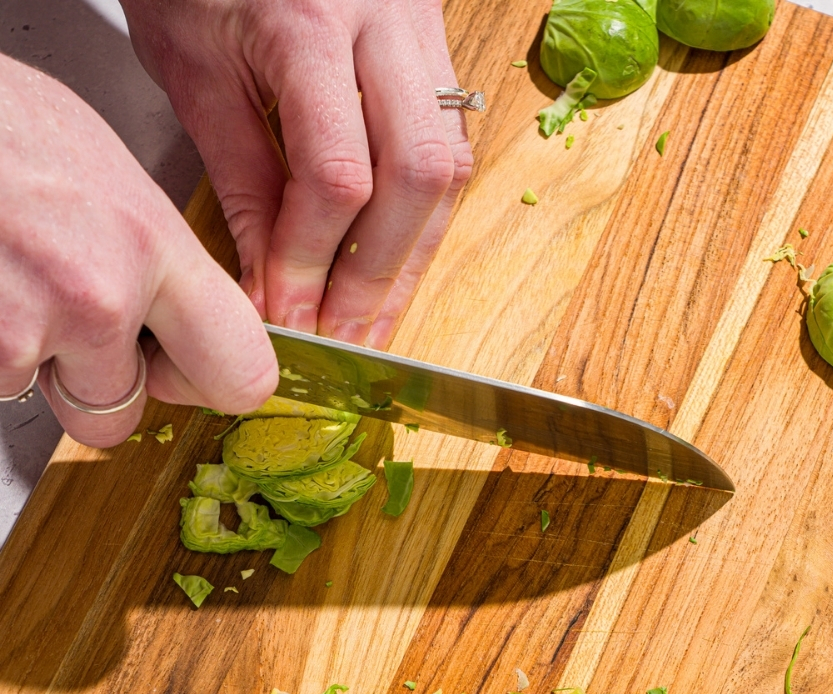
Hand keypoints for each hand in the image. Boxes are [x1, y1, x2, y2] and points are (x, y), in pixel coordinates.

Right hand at [0, 55, 277, 447]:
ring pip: (43, 398)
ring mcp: (28, 330)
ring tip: (9, 277)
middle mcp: (99, 298)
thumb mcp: (104, 168)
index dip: (204, 381)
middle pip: (121, 417)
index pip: (241, 376)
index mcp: (152, 245)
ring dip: (25, 357)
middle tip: (66, 327)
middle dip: (93, 387)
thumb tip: (171, 310)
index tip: (179, 366)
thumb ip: (149, 253)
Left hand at [121, 0, 473, 347]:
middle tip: (340, 333)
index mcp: (307, 19)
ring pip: (448, 163)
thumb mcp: (193, 68)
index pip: (335, 175)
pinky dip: (419, 212)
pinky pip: (448, 140)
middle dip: (376, 273)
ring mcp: (420, 25)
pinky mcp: (434, 40)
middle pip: (416, 175)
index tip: (286, 316)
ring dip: (411, 253)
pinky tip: (387, 257)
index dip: (312, 262)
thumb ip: (241, 178)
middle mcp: (383, 18)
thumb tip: (270, 285)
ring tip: (371, 314)